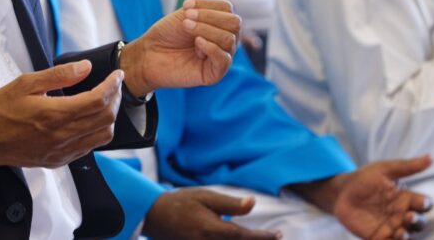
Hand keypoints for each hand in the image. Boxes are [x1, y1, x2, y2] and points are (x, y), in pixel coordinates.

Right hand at [0, 60, 122, 172]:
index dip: (112, 85)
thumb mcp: (26, 83)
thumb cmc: (1, 110)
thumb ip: (59, 75)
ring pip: (103, 136)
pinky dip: (98, 131)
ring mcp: (61, 151)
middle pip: (105, 118)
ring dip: (110, 117)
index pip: (98, 100)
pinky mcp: (59, 160)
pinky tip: (90, 119)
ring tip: (105, 101)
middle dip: (115, 98)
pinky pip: (89, 147)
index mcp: (54, 114)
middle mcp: (61, 136)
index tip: (117, 74)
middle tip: (113, 84)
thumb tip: (86, 67)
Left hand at [119, 0, 240, 96]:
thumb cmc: (167, 34)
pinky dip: (211, 47)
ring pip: (229, 39)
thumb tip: (229, 13)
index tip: (185, 6)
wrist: (149, 54)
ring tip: (186, 28)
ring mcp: (221, 56)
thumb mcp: (186, 15)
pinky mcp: (214, 73)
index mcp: (219, 24)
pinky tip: (197, 43)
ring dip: (205, 29)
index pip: (228, 9)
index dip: (208, 5)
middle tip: (186, 19)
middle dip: (209, 17)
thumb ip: (209, 12)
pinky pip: (224, 59)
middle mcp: (224, 40)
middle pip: (234, 23)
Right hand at [143, 188, 281, 238]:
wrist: (153, 216)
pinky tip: (238, 239)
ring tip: (259, 238)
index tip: (279, 235)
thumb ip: (231, 203)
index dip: (263, 237)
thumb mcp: (206, 197)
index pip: (244, 237)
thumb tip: (253, 203)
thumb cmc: (181, 203)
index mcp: (213, 230)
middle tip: (276, 238)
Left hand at [303, 156, 432, 239]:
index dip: (425, 204)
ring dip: (407, 235)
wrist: (340, 192)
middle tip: (410, 216)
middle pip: (419, 222)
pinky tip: (393, 237)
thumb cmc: (363, 178)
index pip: (423, 204)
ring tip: (401, 231)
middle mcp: (401, 214)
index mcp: (405, 198)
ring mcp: (391, 226)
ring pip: (407, 235)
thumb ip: (407, 167)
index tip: (422, 202)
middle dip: (418, 221)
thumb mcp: (384, 170)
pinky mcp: (378, 237)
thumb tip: (430, 157)